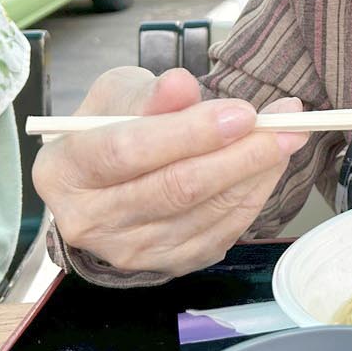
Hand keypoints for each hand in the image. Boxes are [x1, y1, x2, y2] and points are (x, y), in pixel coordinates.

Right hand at [33, 67, 307, 276]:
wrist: (106, 181)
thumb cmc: (111, 128)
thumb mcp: (119, 95)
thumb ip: (151, 93)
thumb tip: (182, 85)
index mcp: (65, 170)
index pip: (127, 152)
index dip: (190, 132)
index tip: (243, 112)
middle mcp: (89, 221)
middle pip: (174, 189)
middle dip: (239, 153)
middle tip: (284, 124)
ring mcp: (128, 251)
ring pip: (205, 212)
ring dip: (256, 173)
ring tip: (286, 136)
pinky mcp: (166, 265)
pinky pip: (221, 232)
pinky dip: (253, 197)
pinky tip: (269, 167)